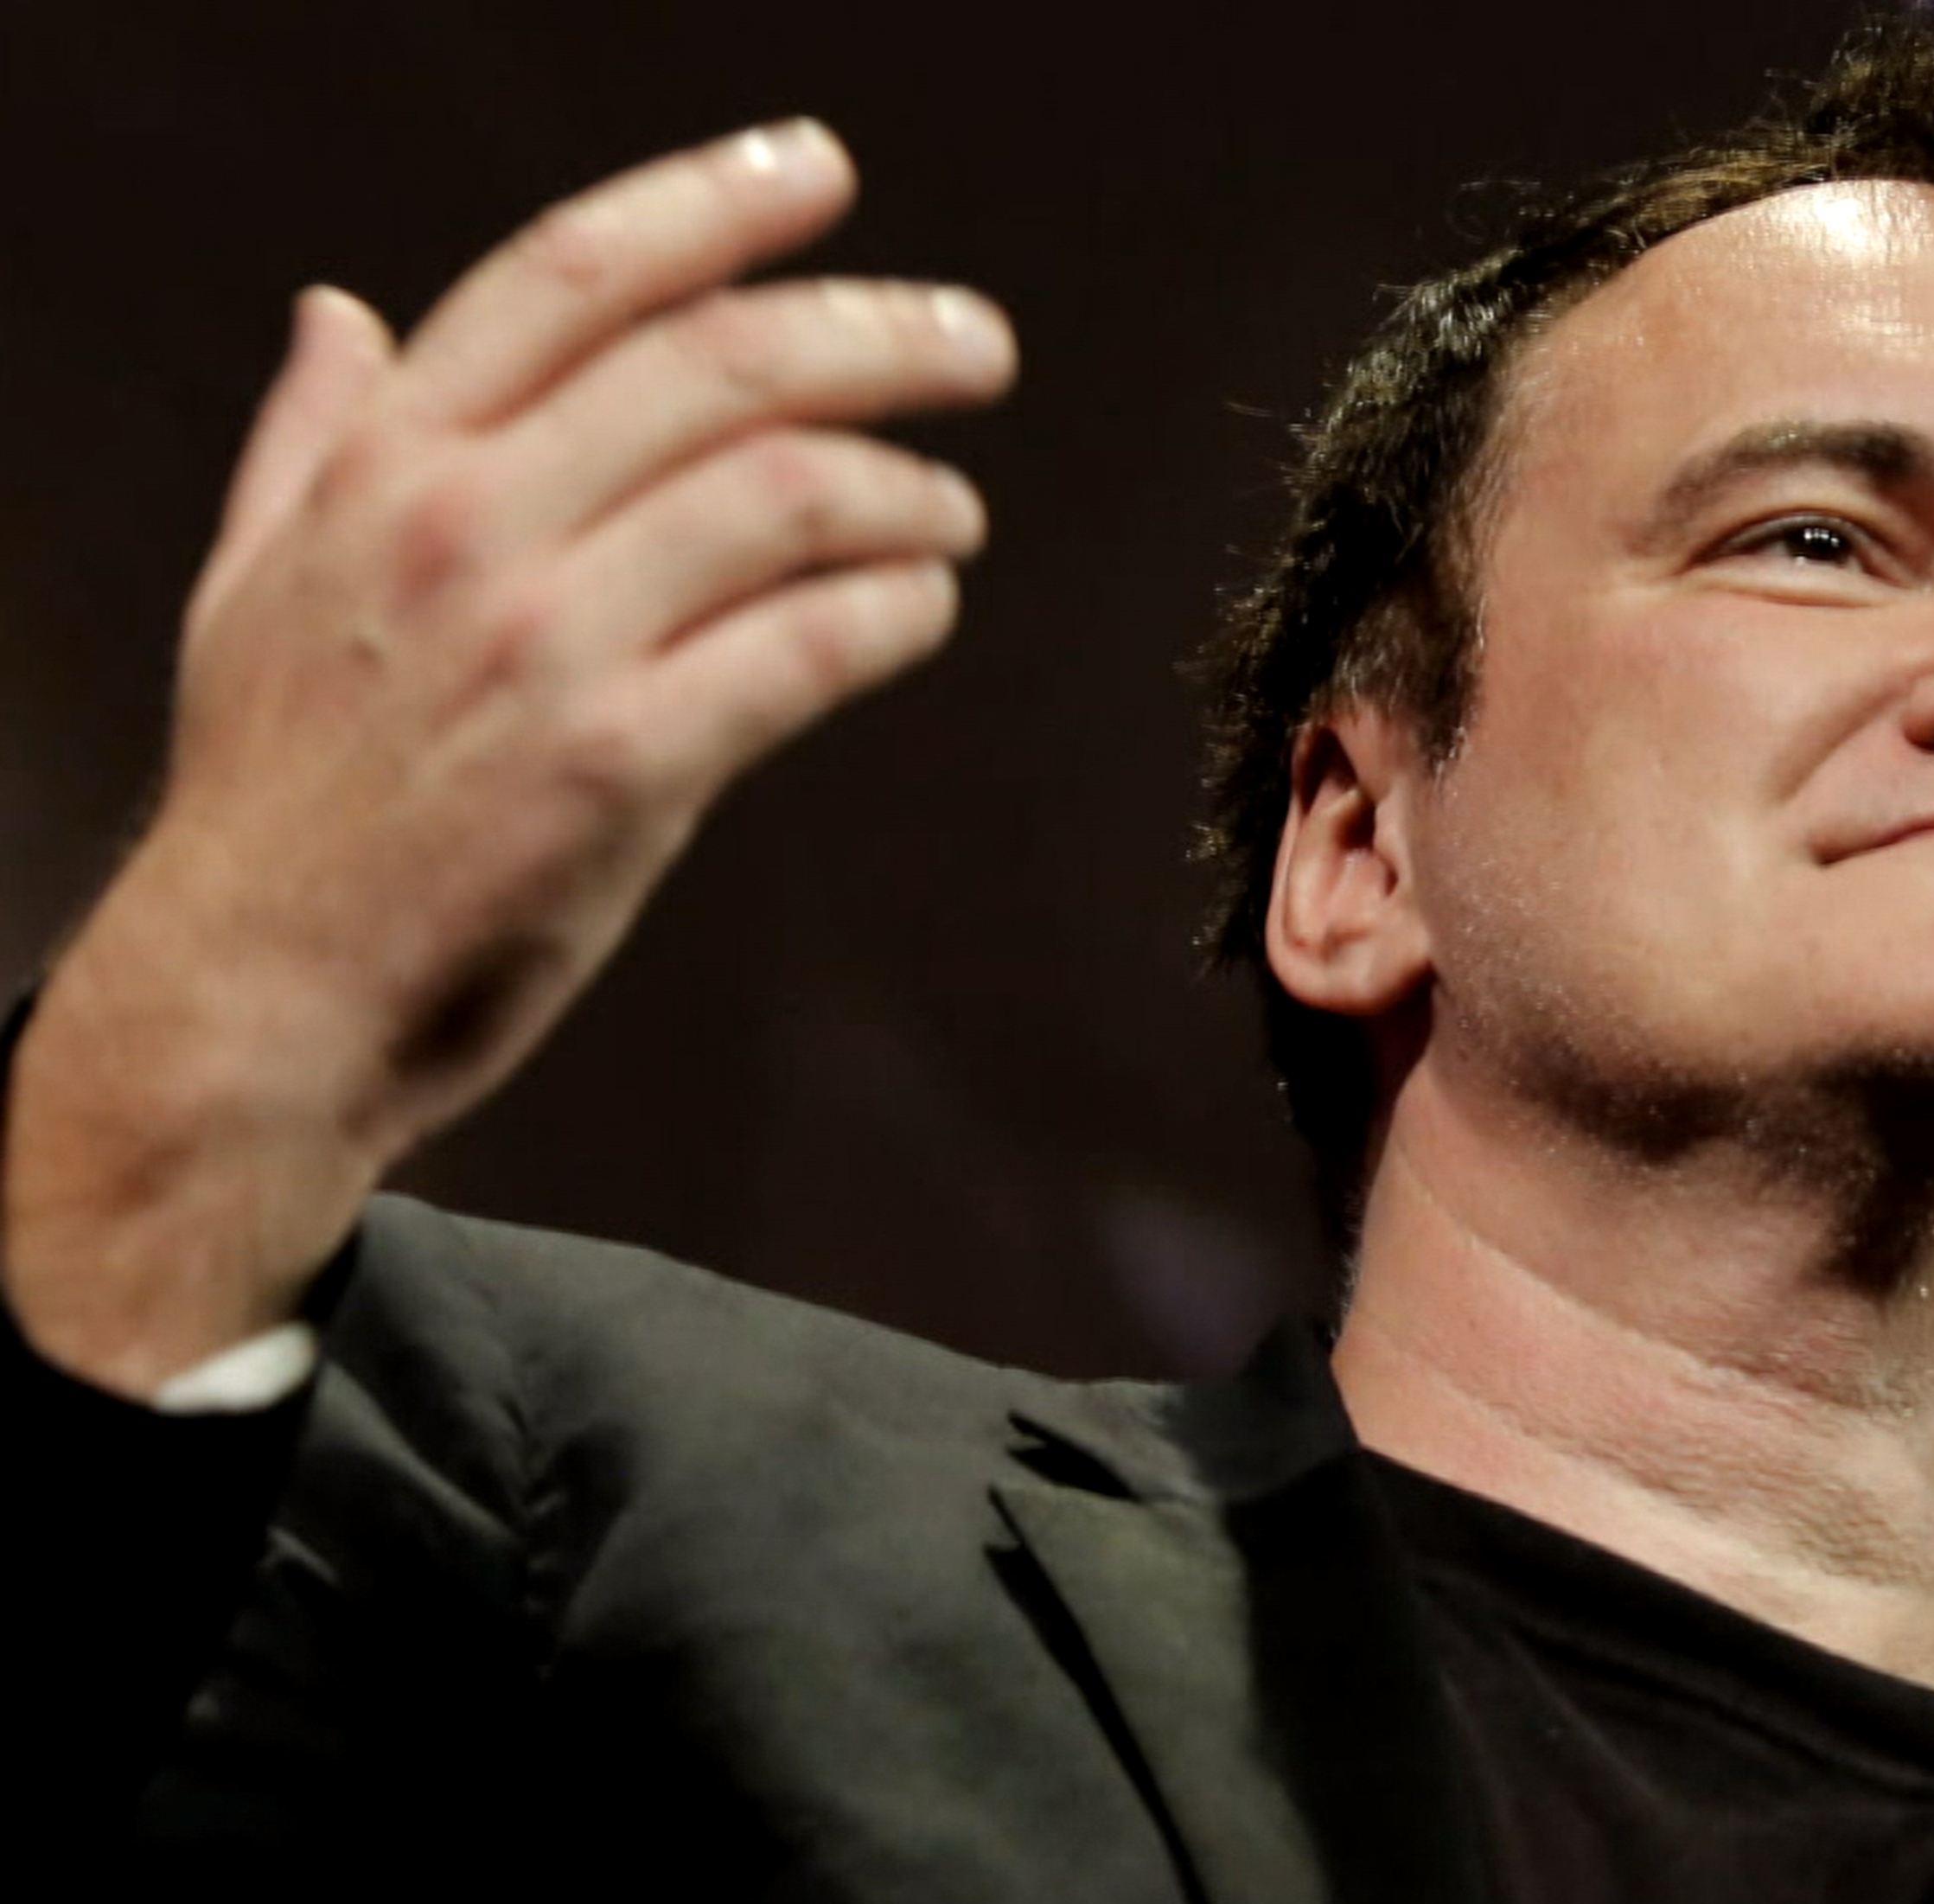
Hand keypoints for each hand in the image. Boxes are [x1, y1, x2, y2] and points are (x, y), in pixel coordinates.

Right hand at [4, 121, 1012, 1393]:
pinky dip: (895, 610)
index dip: (711, 205)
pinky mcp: (622, 766)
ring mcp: (547, 644)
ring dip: (907, 491)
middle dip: (876, 337)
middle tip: (975, 343)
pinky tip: (923, 607)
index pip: (574, 278)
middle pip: (717, 366)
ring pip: (786, 498)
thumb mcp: (252, 585)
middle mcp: (464, 526)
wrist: (255, 996)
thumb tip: (338, 311)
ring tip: (952, 510)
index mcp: (384, 466)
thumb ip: (310, 440)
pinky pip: (808, 647)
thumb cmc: (274, 801)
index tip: (818, 171)